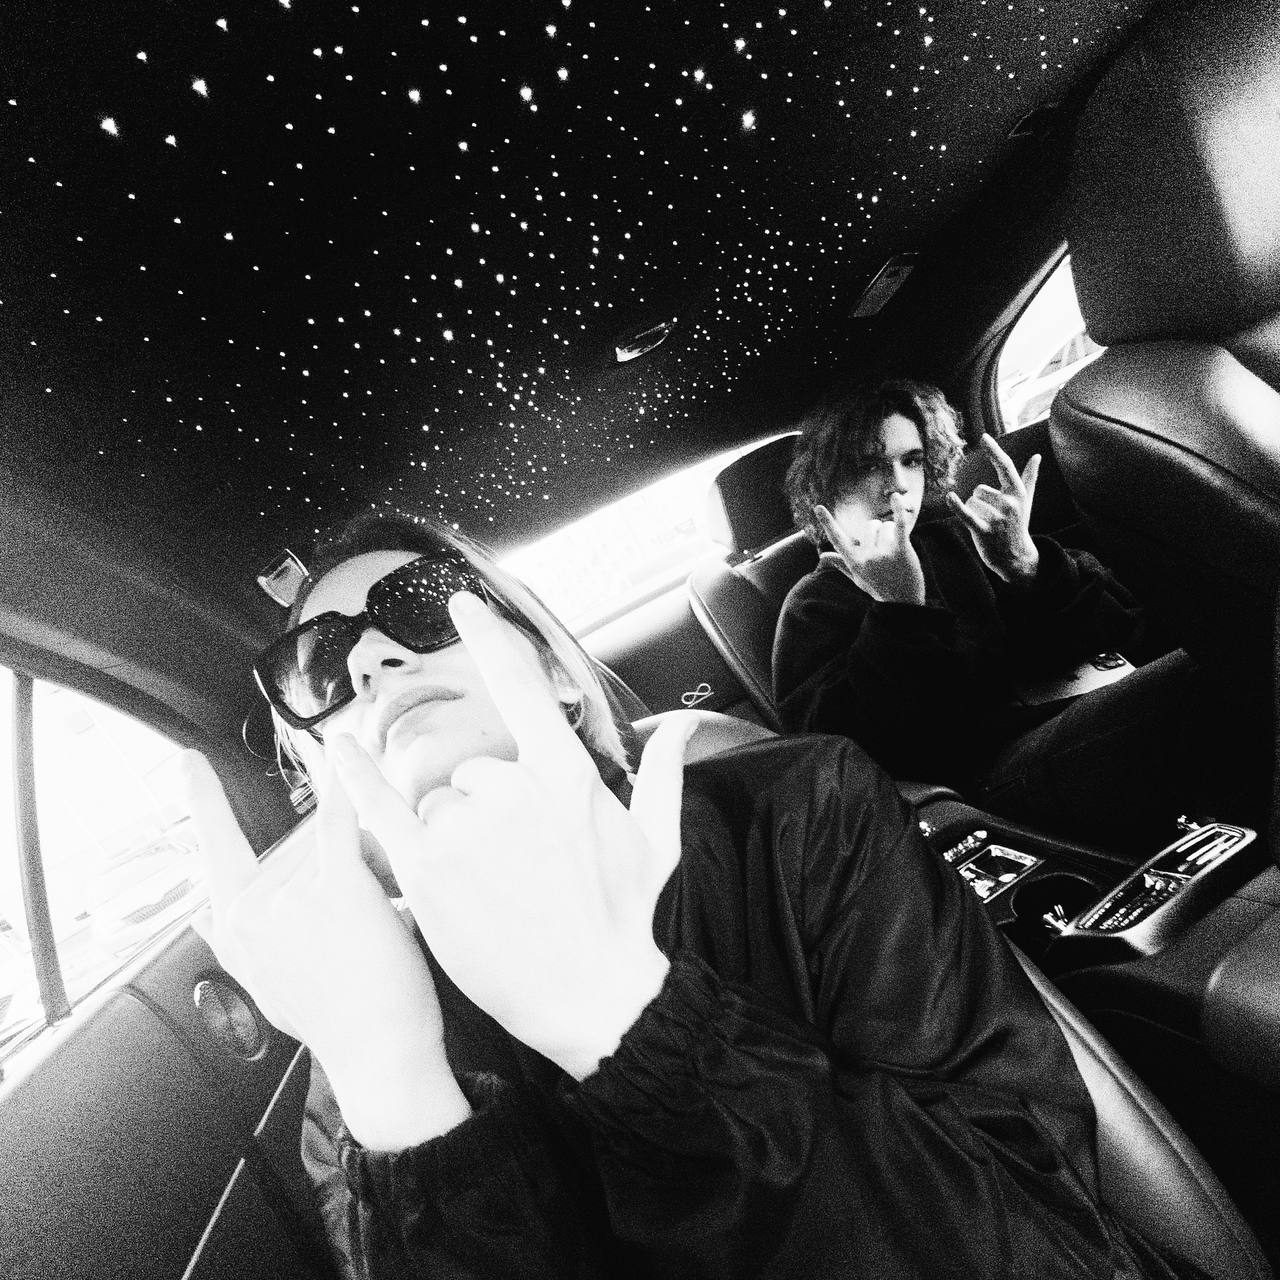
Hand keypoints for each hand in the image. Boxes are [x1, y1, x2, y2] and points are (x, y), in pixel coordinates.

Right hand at [183, 752, 469, 1149]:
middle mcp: (252, 907)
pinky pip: (339, 821)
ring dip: (365, 864)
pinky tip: (341, 752)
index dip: (204, 802)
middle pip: (299, 845)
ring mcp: (289, 895)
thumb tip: (202, 917)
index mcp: (235, 928)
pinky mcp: (334, 886)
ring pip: (332, 843)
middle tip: (362, 924)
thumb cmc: (337, 1021)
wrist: (379, 1053)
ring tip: (378, 924)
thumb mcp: (265, 988)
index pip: (216, 852)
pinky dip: (343, 786)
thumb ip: (238, 947)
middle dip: (336, 866)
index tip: (190, 763)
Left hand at [332, 592, 694, 1081]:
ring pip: (440, 806)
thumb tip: (682, 724)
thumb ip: (665, 771)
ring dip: (455, 838)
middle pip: (474, 772)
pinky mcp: (429, 874)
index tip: (464, 601)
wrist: (597, 999)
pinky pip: (383, 814)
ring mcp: (468, 832)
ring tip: (493, 892)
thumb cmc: (628, 919)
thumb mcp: (658, 838)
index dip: (491, 636)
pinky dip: (356, 781)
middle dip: (486, 810)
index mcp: (566, 774)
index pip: (520, 685)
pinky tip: (336, 749)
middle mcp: (513, 791)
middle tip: (518, 869)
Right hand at [815, 494, 925, 604]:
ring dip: (892, 533)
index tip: (818, 507)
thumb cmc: (879, 588)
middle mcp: (866, 558)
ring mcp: (883, 555)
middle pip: (870, 526)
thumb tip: (822, 555)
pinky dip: (898, 510)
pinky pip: (899, 525)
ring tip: (897, 552)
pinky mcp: (901, 550)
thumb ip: (841, 563)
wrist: (904, 602)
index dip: (828, 523)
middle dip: (879, 532)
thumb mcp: (858, 578)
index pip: (838, 539)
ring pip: (885, 526)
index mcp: (854, 562)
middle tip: (887, 552)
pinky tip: (895, 496)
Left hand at [946, 434, 1040, 583]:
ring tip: (987, 525)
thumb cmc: (1018, 525)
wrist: (1017, 557)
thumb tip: (1037, 456)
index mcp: (1018, 493)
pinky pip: (967, 514)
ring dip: (974, 513)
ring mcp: (998, 518)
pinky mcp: (985, 531)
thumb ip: (1030, 477)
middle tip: (992, 518)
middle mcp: (1010, 504)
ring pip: (972, 502)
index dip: (994, 451)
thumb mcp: (1026, 501)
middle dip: (979, 502)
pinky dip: (957, 506)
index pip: (1005, 466)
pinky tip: (949, 497)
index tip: (984, 437)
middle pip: (979, 489)